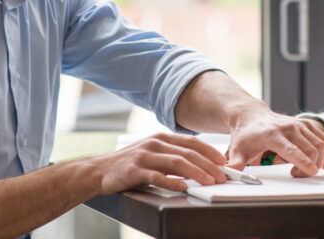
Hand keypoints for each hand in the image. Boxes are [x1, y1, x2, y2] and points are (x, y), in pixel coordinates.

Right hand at [91, 132, 226, 192]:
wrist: (99, 170)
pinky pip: (156, 176)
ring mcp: (144, 156)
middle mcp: (155, 143)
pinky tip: (182, 187)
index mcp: (161, 138)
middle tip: (221, 176)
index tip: (224, 161)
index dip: (210, 151)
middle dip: (208, 165)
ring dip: (196, 173)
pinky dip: (171, 181)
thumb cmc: (130, 164)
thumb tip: (199, 165)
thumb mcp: (153, 154)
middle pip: (188, 153)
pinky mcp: (135, 170)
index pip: (191, 142)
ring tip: (208, 182)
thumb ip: (173, 157)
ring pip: (176, 163)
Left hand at [226, 111, 323, 177]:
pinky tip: (322, 162)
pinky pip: (323, 138)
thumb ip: (235, 163)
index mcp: (272, 134)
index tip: (312, 172)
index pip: (291, 149)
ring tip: (306, 169)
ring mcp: (298, 125)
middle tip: (297, 175)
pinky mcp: (305, 124)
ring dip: (318, 161)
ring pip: (319, 144)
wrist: (251, 115)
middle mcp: (288, 128)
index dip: (303, 161)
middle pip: (309, 149)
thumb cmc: (245, 135)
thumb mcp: (237, 150)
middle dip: (310, 167)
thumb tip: (229, 174)